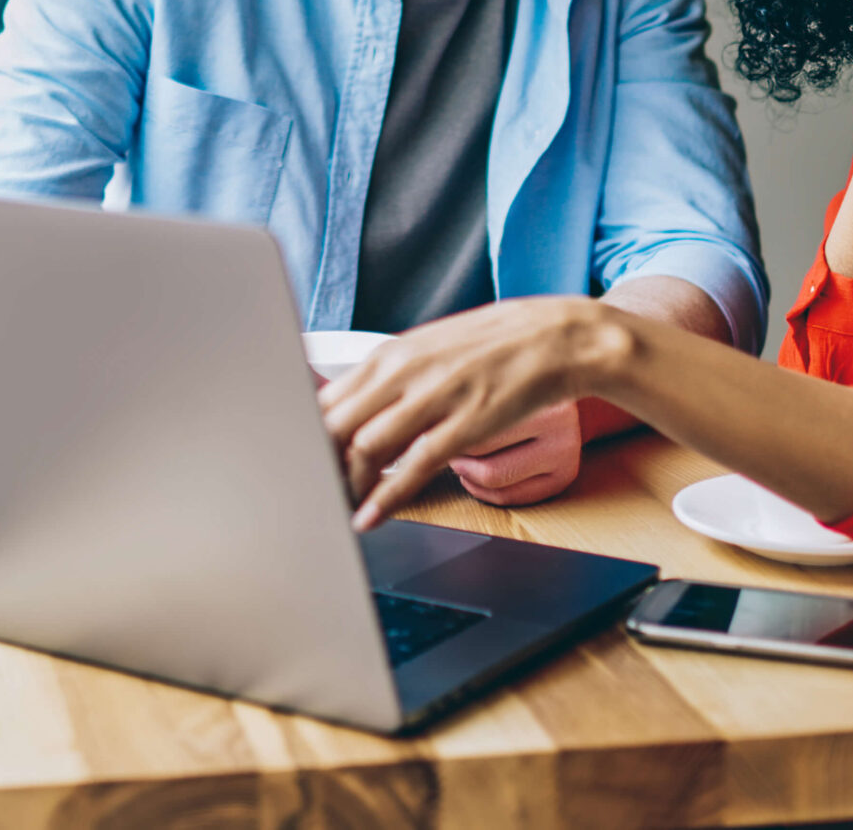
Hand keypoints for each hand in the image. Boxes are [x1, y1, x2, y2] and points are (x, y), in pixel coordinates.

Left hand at [318, 296, 630, 529]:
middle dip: (317, 463)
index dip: (305, 435)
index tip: (296, 461)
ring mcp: (434, 396)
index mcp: (391, 354)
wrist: (556, 337)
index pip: (327, 398)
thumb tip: (352, 402)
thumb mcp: (429, 349)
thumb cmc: (492, 346)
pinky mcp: (464, 424)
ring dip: (346, 483)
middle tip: (308, 491)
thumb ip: (390, 377)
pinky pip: (413, 466)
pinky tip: (371, 516)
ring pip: (366, 445)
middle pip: (336, 423)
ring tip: (337, 507)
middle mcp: (404, 371)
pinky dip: (386, 496)